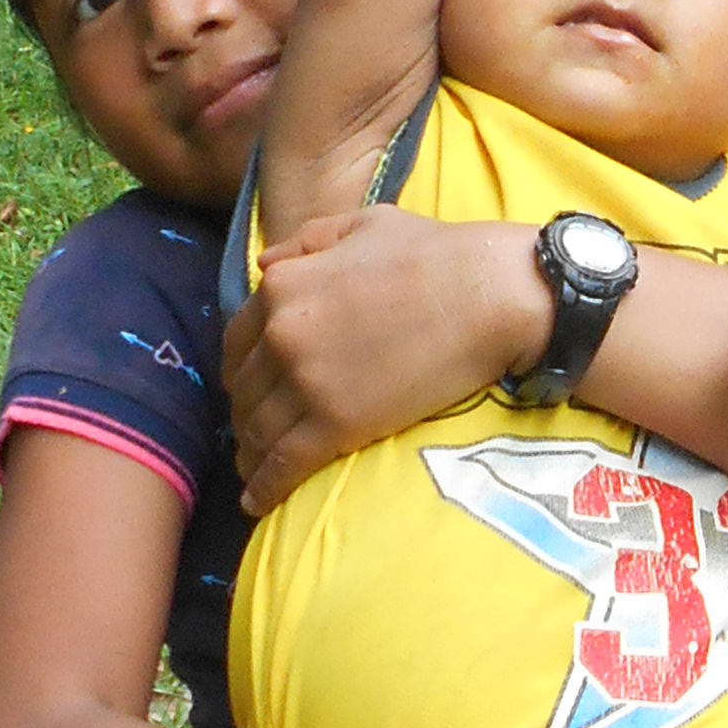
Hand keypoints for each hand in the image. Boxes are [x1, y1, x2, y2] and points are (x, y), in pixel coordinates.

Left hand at [228, 210, 547, 512]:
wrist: (489, 296)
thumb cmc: (437, 254)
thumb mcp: (363, 225)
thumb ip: (308, 242)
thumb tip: (265, 263)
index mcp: (283, 286)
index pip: (238, 339)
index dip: (241, 368)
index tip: (249, 385)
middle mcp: (282, 335)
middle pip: (244, 388)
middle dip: (245, 411)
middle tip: (254, 430)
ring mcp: (307, 382)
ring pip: (258, 429)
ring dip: (250, 452)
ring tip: (253, 467)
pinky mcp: (337, 424)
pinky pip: (284, 462)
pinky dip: (264, 485)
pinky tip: (257, 502)